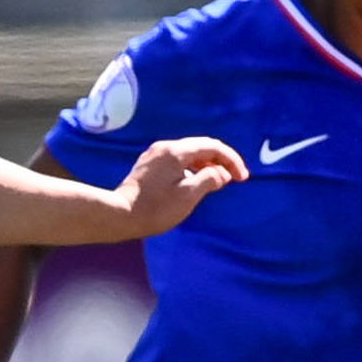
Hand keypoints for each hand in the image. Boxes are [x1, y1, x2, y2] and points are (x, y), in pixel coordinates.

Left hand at [119, 137, 246, 235]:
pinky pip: (177, 161)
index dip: (231, 160)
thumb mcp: (189, 195)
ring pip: (188, 154)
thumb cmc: (155, 208)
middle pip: (201, 147)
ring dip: (206, 165)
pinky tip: (195, 182)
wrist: (119, 215)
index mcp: (177, 152)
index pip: (213, 147)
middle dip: (221, 161)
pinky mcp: (148, 166)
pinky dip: (192, 168)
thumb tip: (221, 173)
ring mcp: (154, 155)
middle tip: (234, 177)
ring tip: (217, 181)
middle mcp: (165, 148)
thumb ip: (210, 180)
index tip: (242, 178)